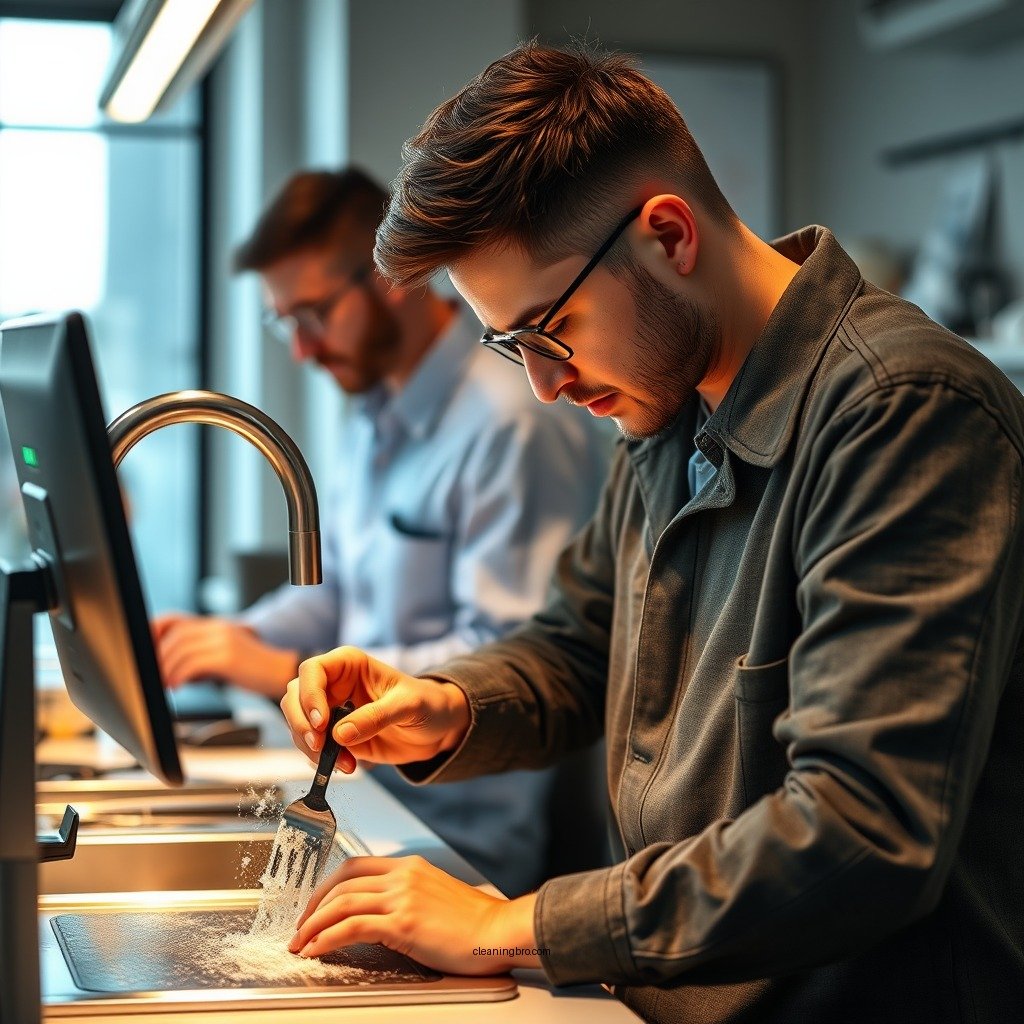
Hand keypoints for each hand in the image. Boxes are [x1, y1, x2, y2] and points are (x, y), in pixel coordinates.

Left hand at [153, 613, 298, 698]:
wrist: (281, 672)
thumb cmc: (252, 669)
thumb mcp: (222, 656)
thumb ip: (198, 656)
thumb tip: (167, 670)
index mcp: (214, 625)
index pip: (173, 619)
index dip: (153, 632)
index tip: (142, 652)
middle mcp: (217, 628)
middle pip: (174, 634)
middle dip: (156, 656)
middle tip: (150, 675)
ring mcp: (224, 640)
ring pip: (181, 648)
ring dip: (165, 668)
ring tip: (163, 683)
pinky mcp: (228, 655)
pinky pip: (194, 662)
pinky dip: (179, 675)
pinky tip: (176, 686)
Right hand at [280, 646, 469, 772]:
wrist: (437, 730)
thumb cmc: (428, 704)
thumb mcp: (409, 706)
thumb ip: (376, 716)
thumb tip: (340, 734)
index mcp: (349, 664)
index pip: (313, 671)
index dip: (310, 695)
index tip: (322, 723)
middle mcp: (335, 684)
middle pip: (295, 697)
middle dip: (301, 724)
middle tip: (319, 746)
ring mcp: (332, 711)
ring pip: (300, 724)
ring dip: (311, 747)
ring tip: (343, 762)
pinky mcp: (335, 736)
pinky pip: (314, 747)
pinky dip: (322, 760)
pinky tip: (347, 766)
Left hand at [288, 854, 539, 974]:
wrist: (498, 932)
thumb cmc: (474, 922)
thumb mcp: (436, 896)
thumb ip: (407, 898)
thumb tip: (379, 917)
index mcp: (410, 867)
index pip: (355, 867)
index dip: (328, 886)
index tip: (315, 905)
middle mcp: (402, 876)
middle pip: (342, 883)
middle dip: (313, 906)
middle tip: (300, 927)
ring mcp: (402, 897)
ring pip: (342, 903)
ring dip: (313, 924)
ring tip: (300, 942)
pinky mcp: (402, 923)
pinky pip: (352, 926)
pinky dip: (327, 937)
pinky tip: (317, 949)